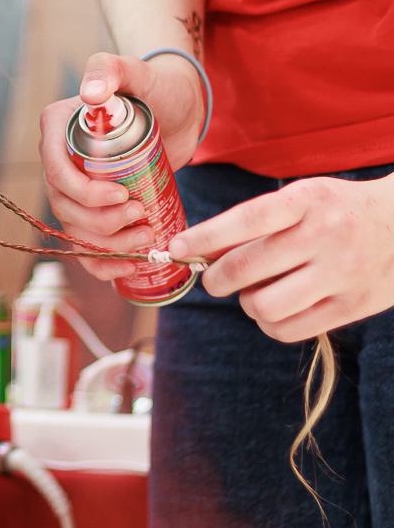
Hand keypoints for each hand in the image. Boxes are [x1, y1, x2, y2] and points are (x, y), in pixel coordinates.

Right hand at [39, 50, 204, 279]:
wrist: (179, 110)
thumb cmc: (158, 87)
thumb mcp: (138, 74)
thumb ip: (112, 69)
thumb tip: (90, 93)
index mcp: (57, 129)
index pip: (55, 171)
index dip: (83, 192)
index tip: (123, 195)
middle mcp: (59, 161)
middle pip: (64, 206)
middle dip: (100, 222)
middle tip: (140, 217)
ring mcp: (76, 188)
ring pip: (75, 230)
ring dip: (106, 244)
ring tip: (147, 237)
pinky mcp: (96, 208)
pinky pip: (86, 245)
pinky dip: (102, 264)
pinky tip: (129, 267)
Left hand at [168, 174, 393, 340]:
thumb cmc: (336, 210)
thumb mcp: (302, 198)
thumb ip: (255, 221)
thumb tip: (199, 250)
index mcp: (308, 200)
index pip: (247, 219)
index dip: (206, 237)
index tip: (176, 248)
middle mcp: (325, 235)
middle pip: (246, 268)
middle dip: (215, 278)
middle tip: (213, 278)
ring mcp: (341, 274)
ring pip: (263, 305)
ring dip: (246, 303)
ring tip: (254, 291)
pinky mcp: (351, 307)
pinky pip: (287, 329)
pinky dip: (268, 323)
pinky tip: (275, 307)